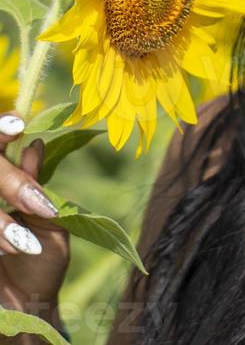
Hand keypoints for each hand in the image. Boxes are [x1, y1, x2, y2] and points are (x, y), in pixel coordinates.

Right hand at [0, 111, 69, 321]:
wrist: (29, 311)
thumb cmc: (41, 263)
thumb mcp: (47, 222)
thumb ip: (34, 187)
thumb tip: (32, 145)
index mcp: (3, 184)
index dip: (1, 130)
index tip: (18, 125)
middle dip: (11, 183)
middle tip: (37, 203)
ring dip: (2, 226)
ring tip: (25, 245)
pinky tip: (13, 251)